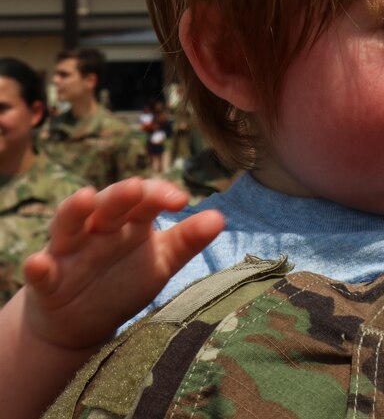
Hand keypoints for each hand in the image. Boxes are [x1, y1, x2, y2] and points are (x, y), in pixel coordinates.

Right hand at [20, 177, 223, 349]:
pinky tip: (39, 263)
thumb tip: (219, 218)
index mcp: (129, 222)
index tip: (181, 200)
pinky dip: (38, 268)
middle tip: (137, 188)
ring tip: (85, 197)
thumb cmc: (126, 280)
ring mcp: (69, 252)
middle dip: (122, 194)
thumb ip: (187, 241)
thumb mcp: (162, 261)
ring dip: (75, 211)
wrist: (84, 321)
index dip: (160, 194)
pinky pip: (40, 272)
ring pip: (69, 225)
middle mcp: (98, 229)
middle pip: (108, 205)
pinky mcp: (47, 280)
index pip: (144, 199)